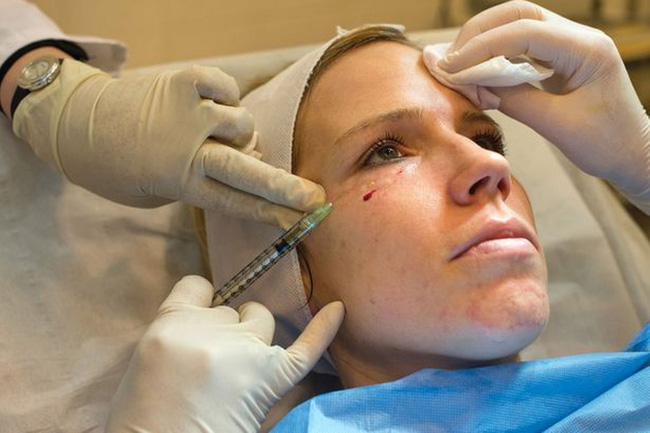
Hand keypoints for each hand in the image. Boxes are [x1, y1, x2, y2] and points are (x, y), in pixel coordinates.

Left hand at [12, 60, 324, 226]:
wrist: (82, 124)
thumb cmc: (123, 167)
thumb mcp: (160, 190)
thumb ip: (204, 178)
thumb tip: (252, 152)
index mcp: (182, 183)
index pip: (236, 202)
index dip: (271, 213)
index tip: (299, 220)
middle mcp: (189, 150)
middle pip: (247, 171)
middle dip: (284, 187)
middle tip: (314, 196)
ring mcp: (190, 112)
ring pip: (242, 124)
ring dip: (241, 132)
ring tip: (222, 133)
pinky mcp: (186, 81)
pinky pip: (227, 88)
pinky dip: (227, 96)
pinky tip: (213, 104)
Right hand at [105, 275, 343, 432]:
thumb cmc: (144, 416)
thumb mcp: (146, 360)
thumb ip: (178, 332)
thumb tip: (208, 319)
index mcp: (171, 322)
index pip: (197, 286)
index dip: (201, 302)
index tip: (201, 317)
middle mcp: (210, 329)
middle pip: (231, 310)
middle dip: (227, 330)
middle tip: (214, 366)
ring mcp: (245, 351)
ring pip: (261, 320)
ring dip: (254, 337)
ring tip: (241, 369)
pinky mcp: (271, 377)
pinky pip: (305, 348)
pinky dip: (324, 328)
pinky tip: (339, 310)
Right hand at [436, 0, 649, 210]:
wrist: (633, 153)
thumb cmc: (605, 144)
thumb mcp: (557, 125)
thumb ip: (516, 100)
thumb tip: (476, 85)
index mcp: (586, 49)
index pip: (524, 32)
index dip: (482, 47)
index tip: (452, 67)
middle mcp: (579, 37)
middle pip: (518, 14)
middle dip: (479, 34)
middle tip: (451, 61)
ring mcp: (570, 44)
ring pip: (517, 24)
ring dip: (484, 41)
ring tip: (459, 67)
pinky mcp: (561, 57)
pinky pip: (522, 45)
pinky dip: (496, 55)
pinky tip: (479, 73)